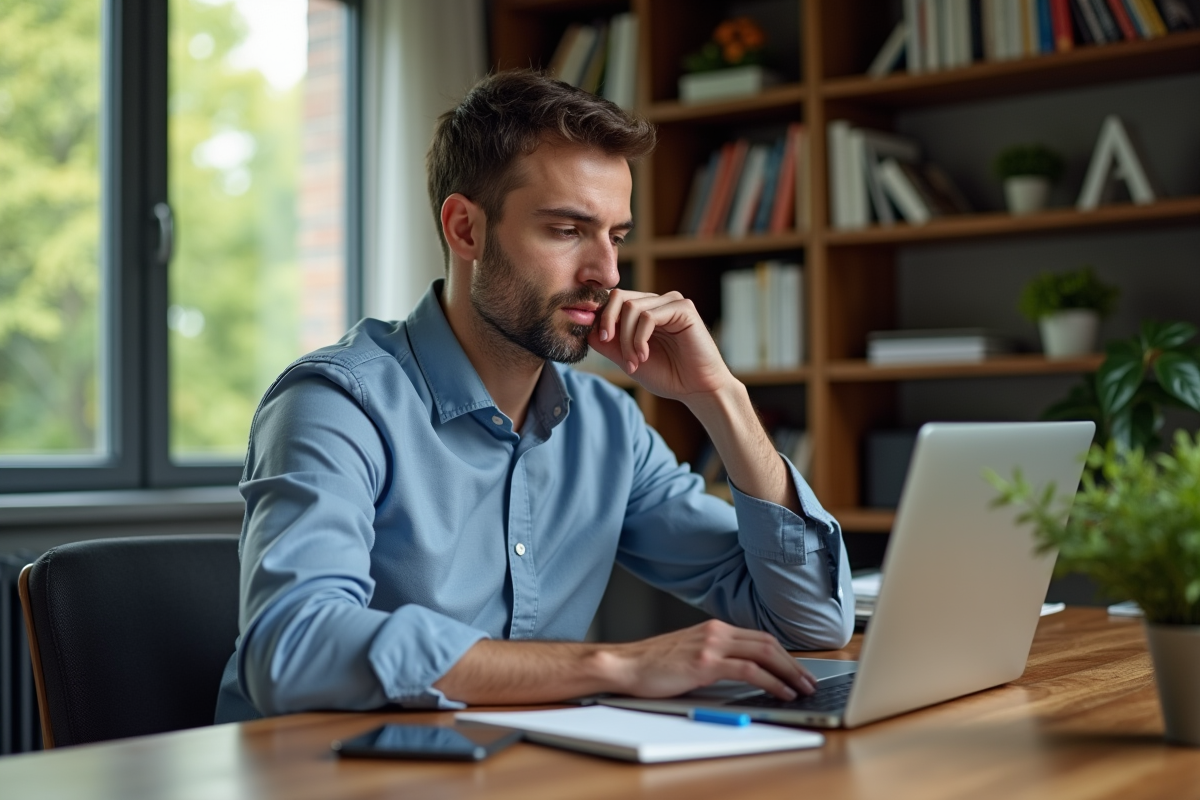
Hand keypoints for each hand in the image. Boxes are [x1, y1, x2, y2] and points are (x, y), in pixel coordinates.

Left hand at [588, 289, 732, 401]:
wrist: (697, 389)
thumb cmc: (668, 375)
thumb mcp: (628, 359)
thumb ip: (609, 343)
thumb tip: (587, 328)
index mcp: (645, 310)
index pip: (614, 300)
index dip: (601, 317)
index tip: (599, 340)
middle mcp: (658, 302)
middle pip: (619, 297)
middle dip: (609, 324)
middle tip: (611, 346)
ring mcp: (671, 302)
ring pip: (631, 308)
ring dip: (627, 339)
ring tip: (635, 362)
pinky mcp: (683, 309)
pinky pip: (648, 316)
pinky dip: (640, 339)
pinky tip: (644, 356)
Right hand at [604, 619, 815, 699]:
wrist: (625, 665)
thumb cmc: (652, 665)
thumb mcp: (689, 654)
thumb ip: (715, 658)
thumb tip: (743, 675)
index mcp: (714, 629)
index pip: (758, 637)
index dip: (783, 654)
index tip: (797, 669)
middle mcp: (716, 632)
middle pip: (767, 643)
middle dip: (793, 663)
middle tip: (809, 681)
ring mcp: (711, 645)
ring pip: (764, 653)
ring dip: (789, 672)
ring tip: (803, 688)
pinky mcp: (706, 663)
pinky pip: (749, 670)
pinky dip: (771, 681)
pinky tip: (781, 692)